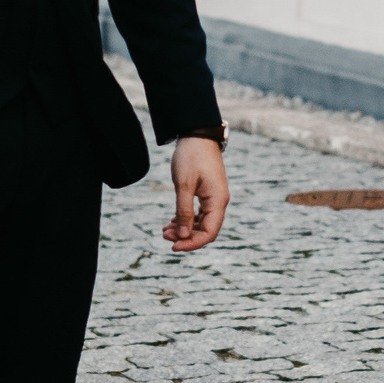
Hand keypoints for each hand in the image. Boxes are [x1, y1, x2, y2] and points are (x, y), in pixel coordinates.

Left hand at [166, 136, 228, 252]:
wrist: (197, 135)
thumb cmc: (191, 157)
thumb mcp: (184, 185)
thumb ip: (184, 211)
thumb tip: (183, 235)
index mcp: (217, 201)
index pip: (209, 233)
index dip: (192, 244)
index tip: (173, 247)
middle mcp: (219, 202)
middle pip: (206, 231)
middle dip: (186, 237)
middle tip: (165, 236)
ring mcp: (214, 198)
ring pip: (201, 223)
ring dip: (184, 229)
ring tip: (165, 230)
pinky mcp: (207, 194)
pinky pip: (199, 214)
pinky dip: (186, 220)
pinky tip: (171, 222)